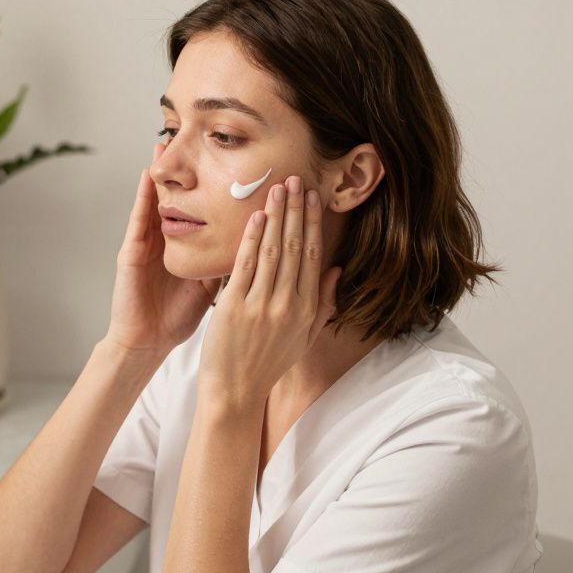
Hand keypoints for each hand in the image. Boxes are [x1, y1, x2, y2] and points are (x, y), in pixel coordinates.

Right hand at [105, 143, 221, 358]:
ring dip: (160, 171)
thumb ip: (227, 264)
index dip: (212, 186)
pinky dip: (142, 196)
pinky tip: (147, 174)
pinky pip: (137, 218)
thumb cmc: (176, 317)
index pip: (200, 209)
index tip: (226, 161)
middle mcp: (166, 238)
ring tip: (166, 141)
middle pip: (178, 196)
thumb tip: (258, 248)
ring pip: (156, 200)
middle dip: (185, 168)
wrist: (148, 341)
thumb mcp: (210, 286)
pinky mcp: (132, 251)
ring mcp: (147, 242)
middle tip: (194, 135)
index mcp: (186, 246)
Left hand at [197, 175, 341, 410]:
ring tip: (278, 189)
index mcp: (306, 311)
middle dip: (296, 211)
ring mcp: (262, 306)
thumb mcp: (304, 338)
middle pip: (296, 248)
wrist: (234, 392)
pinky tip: (256, 217)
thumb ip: (323, 304)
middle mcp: (288, 306)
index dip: (313, 224)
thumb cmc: (266, 364)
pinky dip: (252, 239)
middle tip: (296, 180)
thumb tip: (337, 270)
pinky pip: (246, 266)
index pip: (314, 257)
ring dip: (277, 217)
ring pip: (274, 252)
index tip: (312, 198)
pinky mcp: (234, 308)